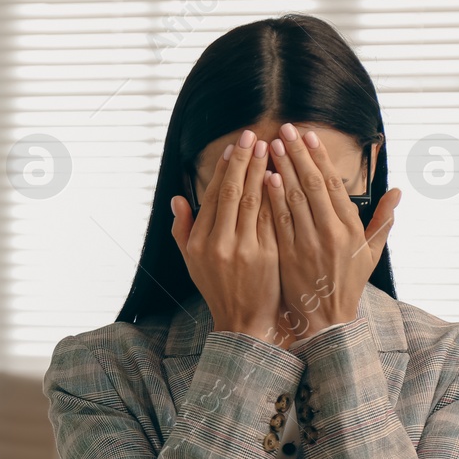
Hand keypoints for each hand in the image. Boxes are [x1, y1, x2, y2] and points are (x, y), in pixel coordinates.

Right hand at [170, 130, 279, 341]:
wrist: (243, 322)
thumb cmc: (218, 288)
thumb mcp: (192, 261)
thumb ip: (182, 228)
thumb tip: (178, 199)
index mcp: (200, 242)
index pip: (214, 196)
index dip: (225, 169)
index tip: (234, 147)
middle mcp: (220, 243)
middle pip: (233, 192)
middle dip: (244, 161)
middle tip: (253, 136)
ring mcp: (244, 249)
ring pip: (254, 201)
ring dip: (262, 171)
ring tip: (270, 147)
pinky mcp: (267, 256)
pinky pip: (271, 218)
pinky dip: (275, 195)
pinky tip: (280, 176)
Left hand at [266, 124, 400, 339]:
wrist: (326, 321)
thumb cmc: (348, 284)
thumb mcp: (371, 254)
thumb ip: (383, 222)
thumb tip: (398, 193)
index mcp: (352, 229)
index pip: (334, 185)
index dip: (321, 158)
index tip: (309, 136)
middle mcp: (332, 233)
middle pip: (313, 186)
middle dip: (299, 155)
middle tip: (286, 130)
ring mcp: (309, 244)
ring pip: (294, 199)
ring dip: (283, 170)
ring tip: (273, 146)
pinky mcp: (289, 256)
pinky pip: (279, 222)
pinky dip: (273, 199)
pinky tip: (265, 178)